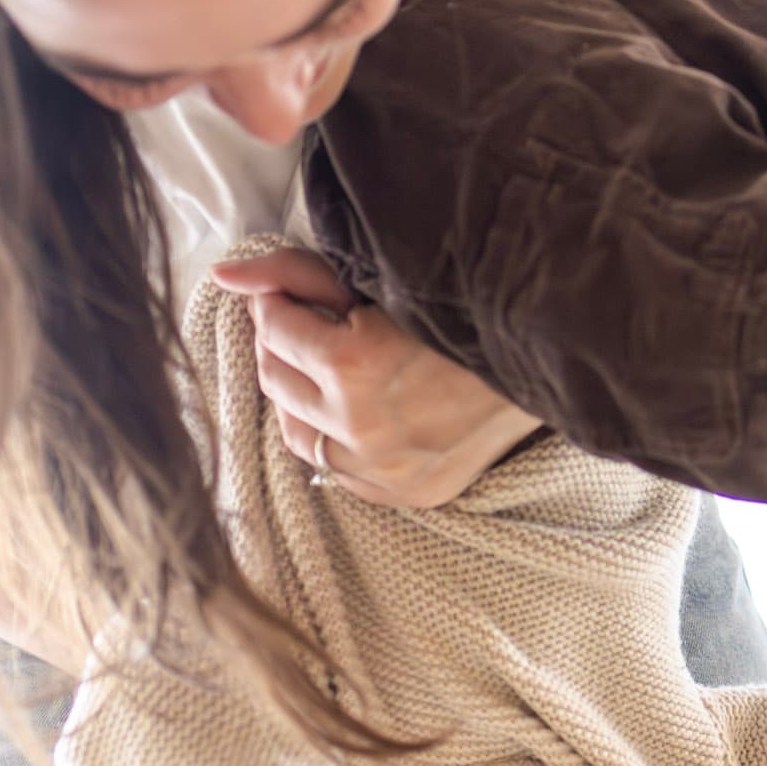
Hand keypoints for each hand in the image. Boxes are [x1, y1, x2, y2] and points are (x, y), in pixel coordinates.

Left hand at [211, 249, 542, 509]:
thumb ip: (294, 273)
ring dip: (299, 394)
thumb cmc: (461, 312)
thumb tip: (221, 276)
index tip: (295, 293)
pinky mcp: (401, 492)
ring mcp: (381, 468)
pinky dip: (332, 436)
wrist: (546, 364)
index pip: (273, 328)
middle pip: (275, 380)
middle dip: (283, 345)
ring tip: (328, 367)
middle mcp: (360, 426)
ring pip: (294, 432)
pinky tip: (355, 407)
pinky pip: (334, 467)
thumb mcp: (378, 282)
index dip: (279, 303)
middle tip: (312, 323)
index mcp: (354, 366)